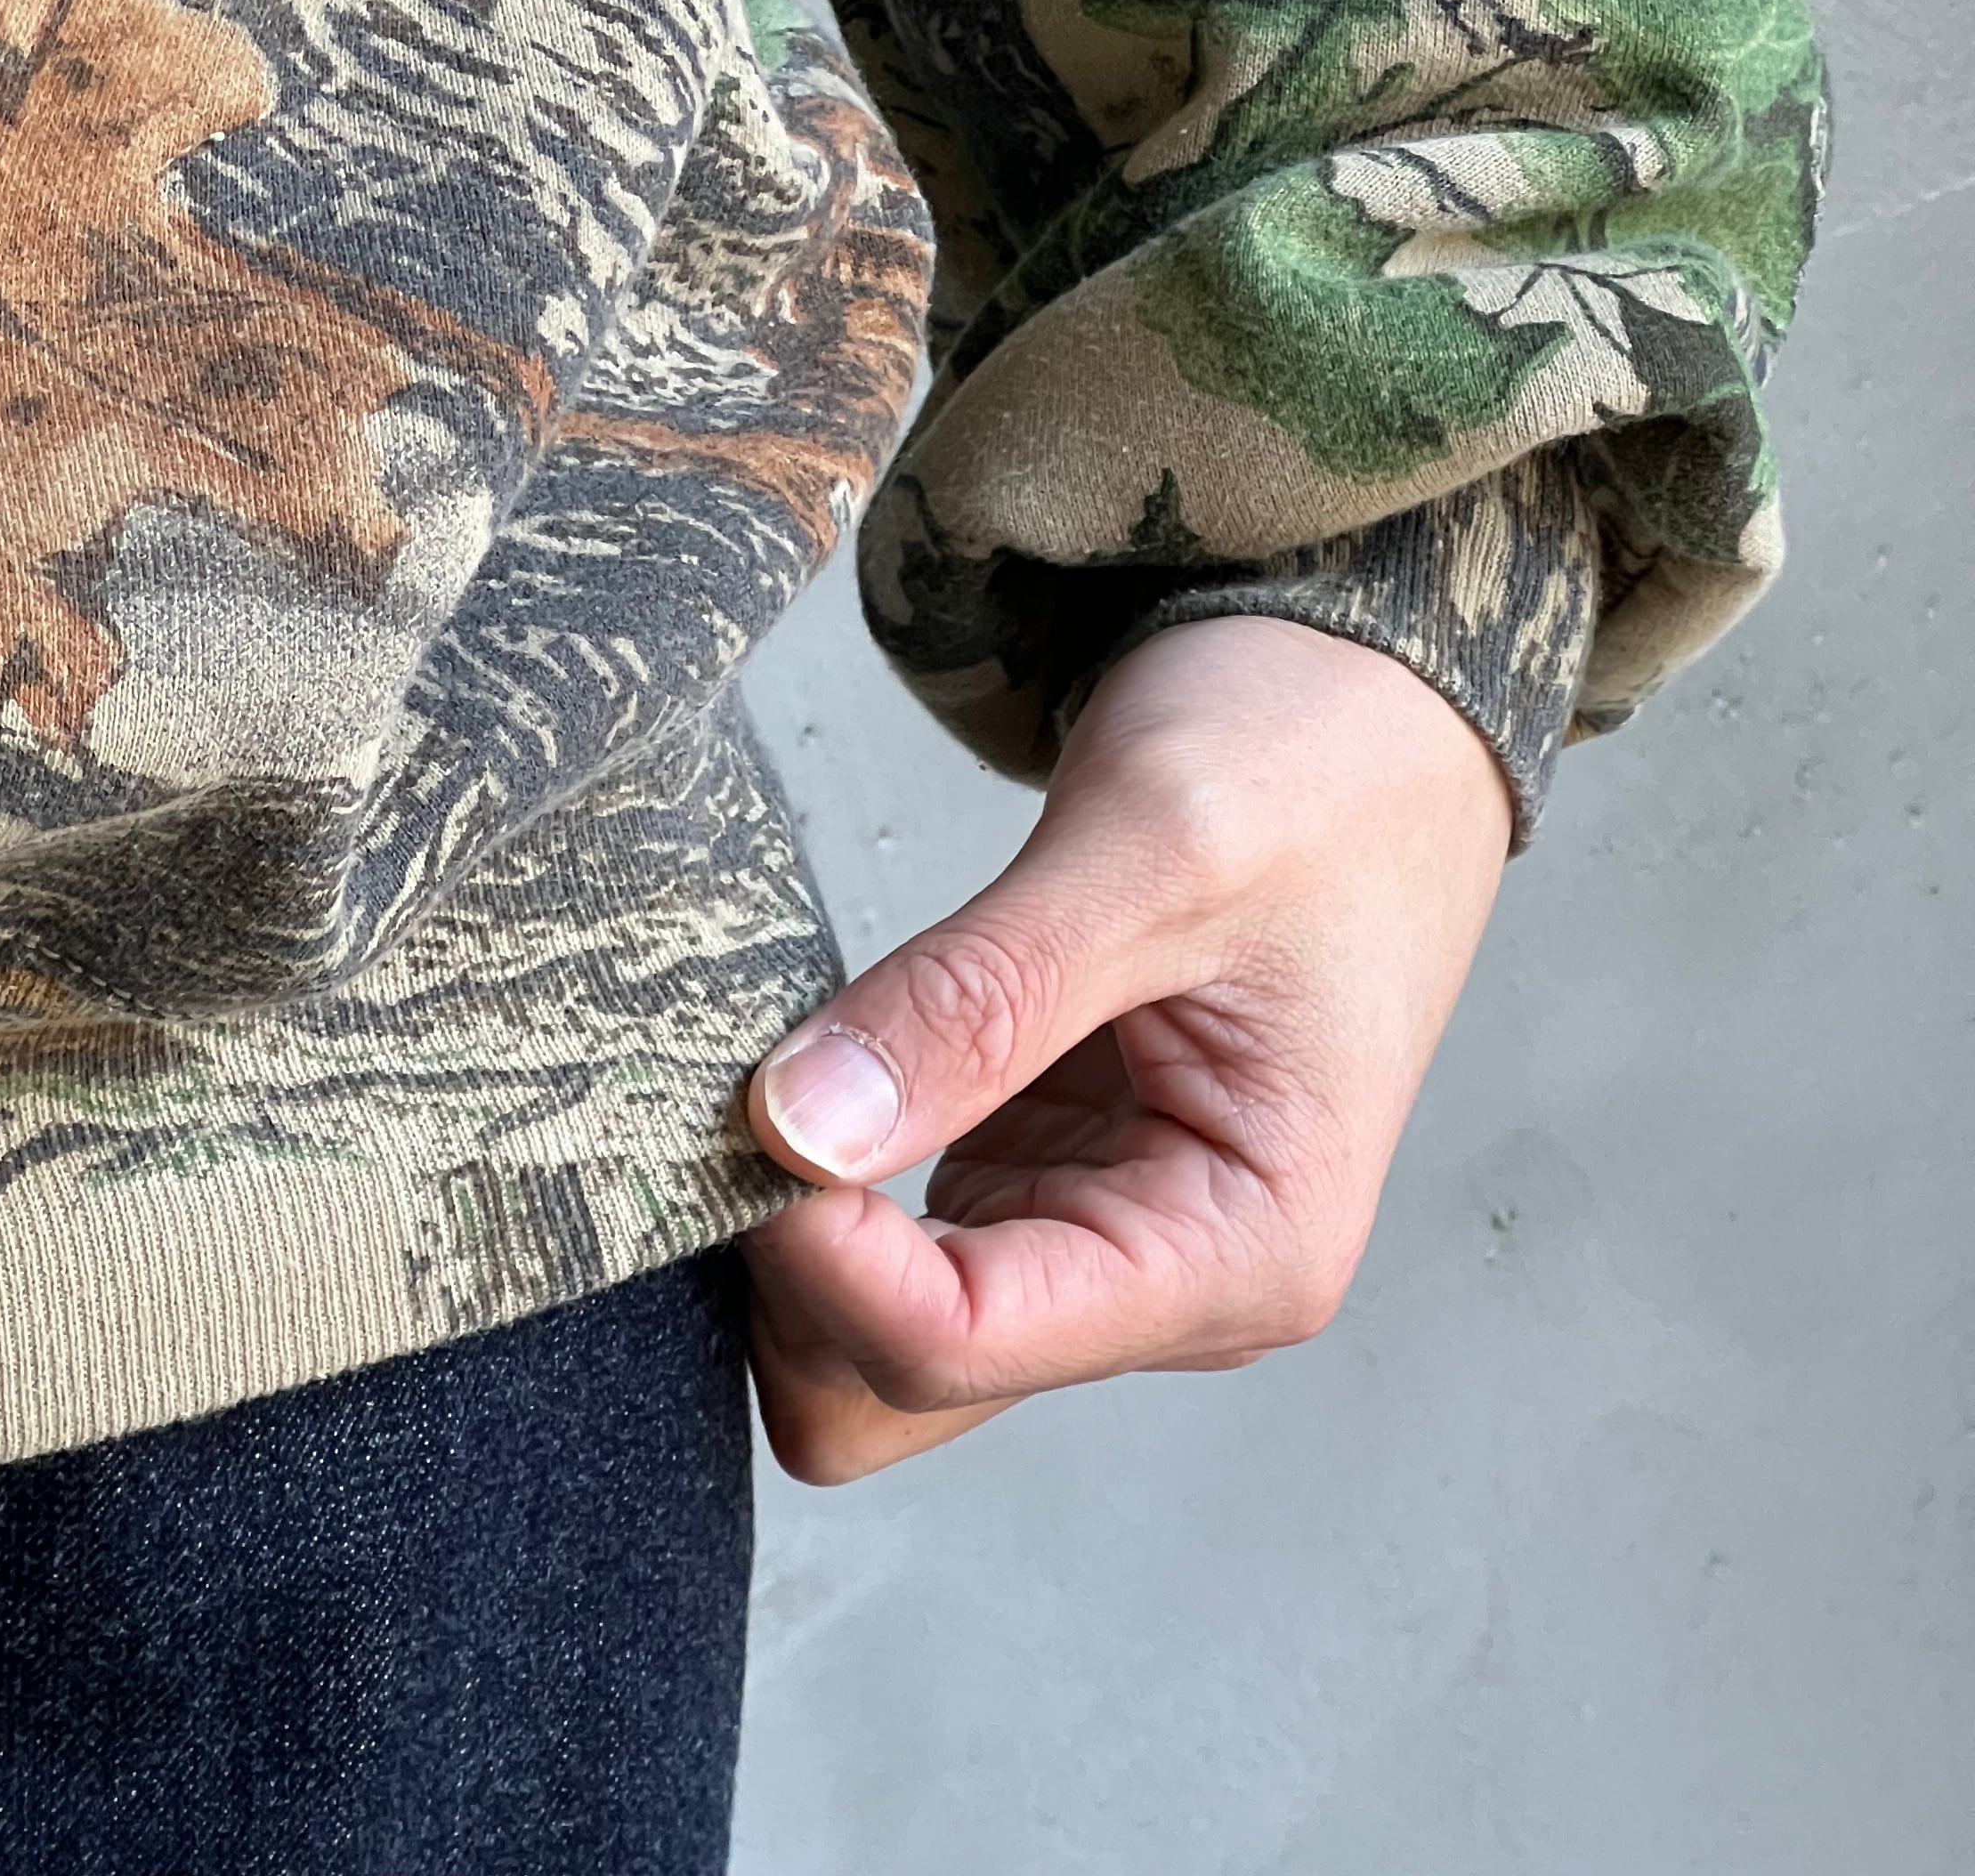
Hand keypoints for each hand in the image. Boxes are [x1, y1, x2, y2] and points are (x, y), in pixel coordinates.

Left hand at [742, 614, 1511, 1480]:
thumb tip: (798, 1126)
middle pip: (894, 1387)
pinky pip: (884, 1232)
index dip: (816, 1253)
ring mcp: (1091, 1229)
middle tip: (731, 1093)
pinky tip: (813, 1053)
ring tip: (764, 1056)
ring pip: (868, 1328)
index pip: (957, 1342)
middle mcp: (1166, 1281)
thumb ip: (981, 999)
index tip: (748, 1110)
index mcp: (1237, 1252)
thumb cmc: (1313, 771)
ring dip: (793, 1220)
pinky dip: (822, 1165)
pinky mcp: (1035, 1165)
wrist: (1368, 712)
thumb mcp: (1151, 856)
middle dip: (788, 1271)